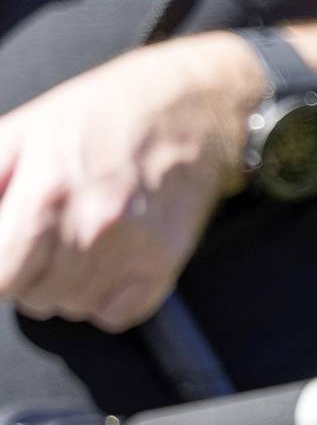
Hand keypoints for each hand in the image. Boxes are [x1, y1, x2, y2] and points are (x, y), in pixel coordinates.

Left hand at [0, 35, 261, 331]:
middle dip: (30, 275)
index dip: (1, 268)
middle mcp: (91, 229)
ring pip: (74, 308)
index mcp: (45, 195)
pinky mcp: (165, 264)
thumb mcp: (22, 132)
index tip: (9, 253)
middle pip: (35, 298)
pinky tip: (108, 262)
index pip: (2, 279)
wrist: (190, 109)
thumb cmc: (104, 114)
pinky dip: (106, 299)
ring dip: (68, 287)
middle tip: (45, 240)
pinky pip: (117, 315)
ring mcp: (133, 251)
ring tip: (79, 245)